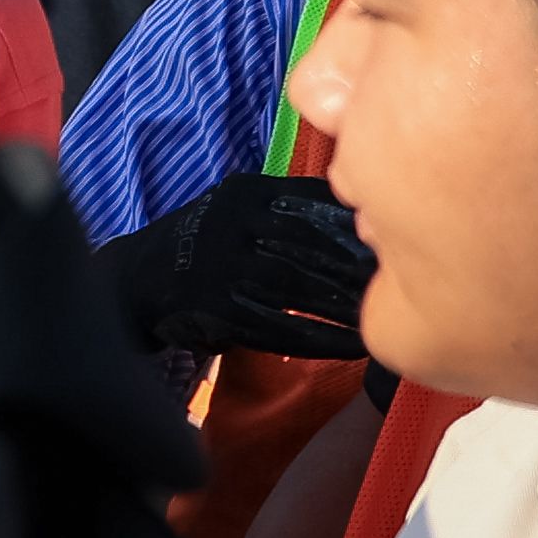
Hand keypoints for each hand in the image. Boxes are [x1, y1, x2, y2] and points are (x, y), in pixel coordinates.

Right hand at [97, 169, 374, 361]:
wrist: (138, 278)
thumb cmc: (209, 243)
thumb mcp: (241, 206)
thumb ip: (292, 206)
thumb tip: (370, 219)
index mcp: (245, 192)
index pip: (314, 202)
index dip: (357, 225)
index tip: (394, 242)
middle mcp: (231, 223)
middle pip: (311, 243)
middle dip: (357, 266)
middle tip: (400, 282)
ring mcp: (220, 266)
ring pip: (298, 285)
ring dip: (346, 303)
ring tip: (381, 315)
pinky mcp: (215, 309)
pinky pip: (280, 325)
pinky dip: (322, 338)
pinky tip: (352, 346)